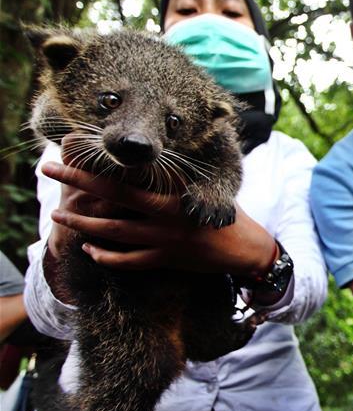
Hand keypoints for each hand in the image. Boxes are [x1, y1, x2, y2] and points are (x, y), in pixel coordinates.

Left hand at [43, 137, 273, 275]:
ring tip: (59, 213)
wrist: (246, 248)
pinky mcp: (166, 260)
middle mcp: (167, 213)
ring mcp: (165, 238)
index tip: (75, 149)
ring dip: (83, 221)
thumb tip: (151, 161)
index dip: (101, 162)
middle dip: (79, 180)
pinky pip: (129, 260)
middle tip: (49, 168)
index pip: (131, 173)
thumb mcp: (205, 188)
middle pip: (114, 195)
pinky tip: (89, 250)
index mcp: (176, 190)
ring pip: (114, 230)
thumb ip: (177, 178)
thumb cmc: (225, 214)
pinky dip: (106, 257)